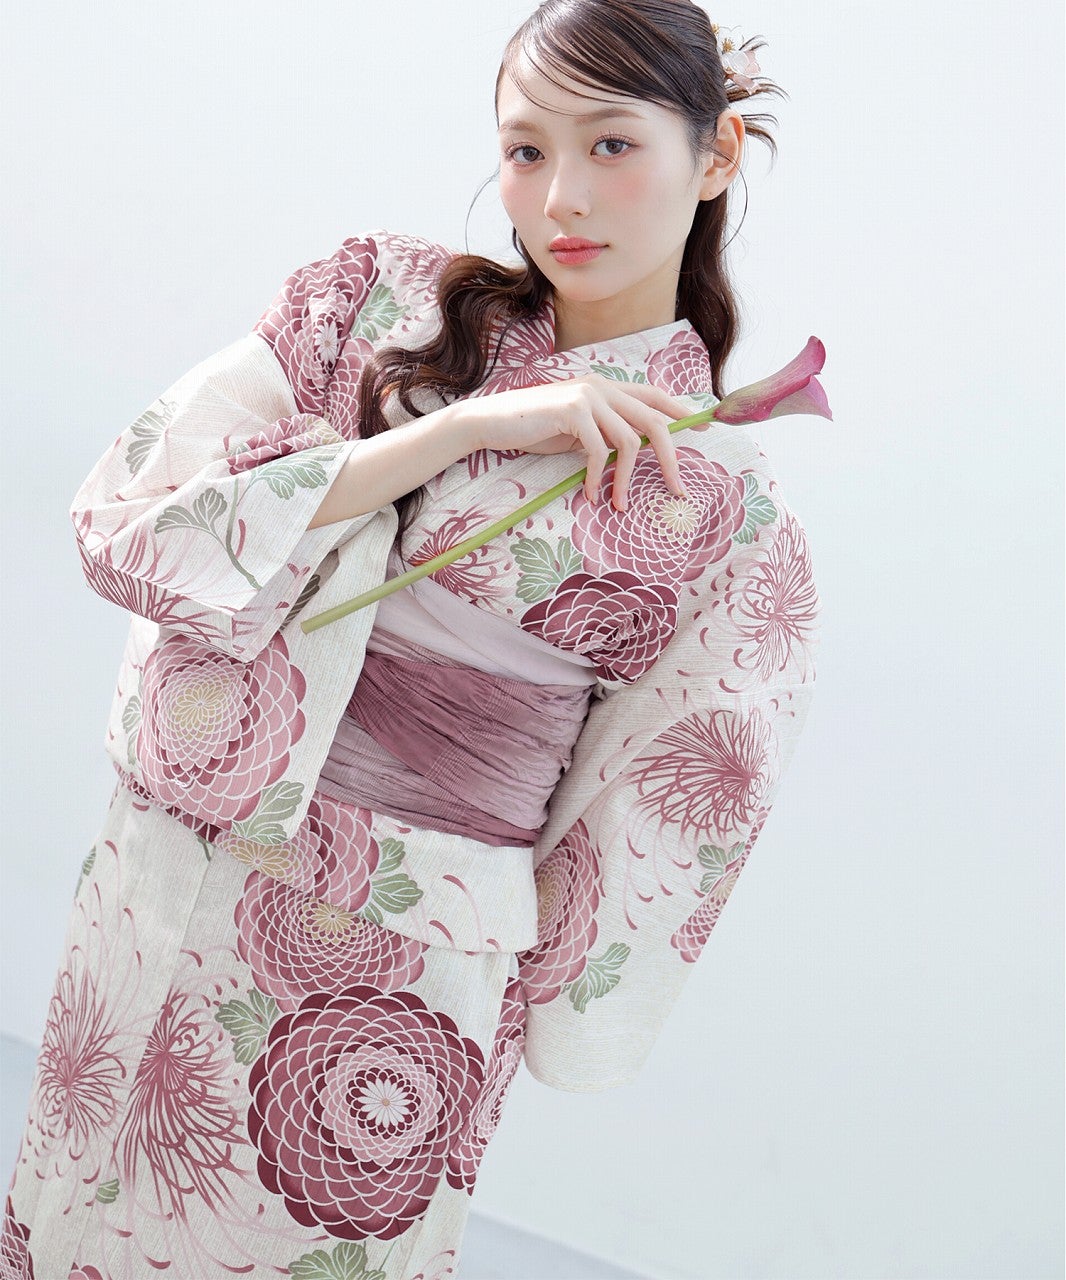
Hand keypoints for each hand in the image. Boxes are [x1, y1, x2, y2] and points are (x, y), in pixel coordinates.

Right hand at [452, 373, 706, 510]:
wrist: (491, 422)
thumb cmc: (532, 429)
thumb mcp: (576, 431)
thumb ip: (605, 434)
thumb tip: (635, 453)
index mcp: (605, 387)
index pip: (655, 395)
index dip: (682, 411)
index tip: (707, 429)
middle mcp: (602, 385)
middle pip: (654, 421)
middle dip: (670, 458)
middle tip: (678, 489)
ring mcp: (588, 395)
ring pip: (630, 441)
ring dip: (626, 480)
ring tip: (619, 504)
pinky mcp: (572, 410)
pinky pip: (599, 450)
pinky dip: (598, 478)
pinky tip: (592, 495)